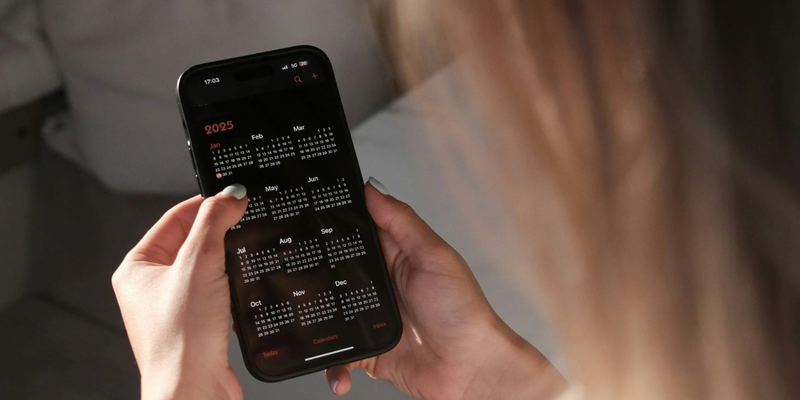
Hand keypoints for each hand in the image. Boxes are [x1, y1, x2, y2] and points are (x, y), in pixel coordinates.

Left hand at [112, 185, 247, 399]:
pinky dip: (231, 285)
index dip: (206, 203)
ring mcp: (173, 308)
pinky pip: (216, 292)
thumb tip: (230, 195)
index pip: (174, 218)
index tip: (234, 195)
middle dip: (219, 232)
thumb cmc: (181, 338)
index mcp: (136, 268)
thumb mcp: (199, 263)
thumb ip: (215, 221)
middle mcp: (150, 287)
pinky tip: (241, 287)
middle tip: (244, 221)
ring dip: (226, 260)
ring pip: (206, 268)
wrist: (194, 389)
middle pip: (191, 241)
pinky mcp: (196, 325)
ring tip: (242, 256)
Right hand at [325, 178, 565, 399]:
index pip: (358, 233)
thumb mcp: (433, 256)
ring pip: (331, 315)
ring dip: (317, 326)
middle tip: (282, 273)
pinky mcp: (368, 351)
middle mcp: (380, 285)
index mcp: (396, 256)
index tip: (304, 213)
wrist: (471, 368)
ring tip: (301, 330)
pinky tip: (338, 373)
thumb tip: (372, 188)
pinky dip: (334, 367)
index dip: (333, 223)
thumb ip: (402, 222)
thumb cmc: (461, 311)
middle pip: (335, 274)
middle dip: (313, 275)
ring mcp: (372, 319)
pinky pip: (340, 358)